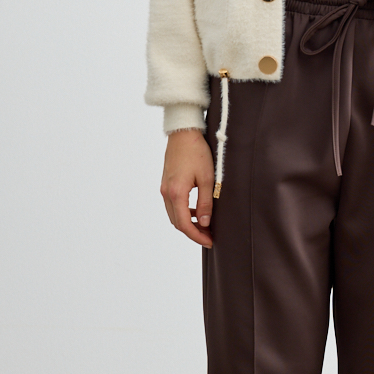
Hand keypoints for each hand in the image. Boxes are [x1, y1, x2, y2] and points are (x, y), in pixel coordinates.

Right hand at [160, 128, 215, 246]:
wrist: (183, 132)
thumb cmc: (197, 152)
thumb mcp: (207, 178)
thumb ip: (205, 202)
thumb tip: (205, 222)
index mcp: (176, 193)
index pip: (184, 224)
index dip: (197, 236)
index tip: (210, 241)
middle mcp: (166, 192)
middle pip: (177, 222)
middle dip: (192, 232)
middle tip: (209, 236)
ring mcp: (164, 188)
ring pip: (174, 214)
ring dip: (188, 223)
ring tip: (205, 225)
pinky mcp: (166, 183)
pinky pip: (173, 204)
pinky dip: (184, 212)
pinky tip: (197, 211)